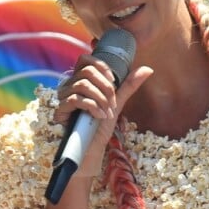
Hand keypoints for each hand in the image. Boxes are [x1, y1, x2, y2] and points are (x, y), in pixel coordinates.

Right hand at [55, 53, 152, 175]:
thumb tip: (148, 69)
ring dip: (101, 99)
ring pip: (82, 85)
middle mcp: (70, 85)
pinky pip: (75, 99)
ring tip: (107, 112)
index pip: (85, 59)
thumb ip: (128, 85)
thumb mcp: (117, 102)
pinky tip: (99, 116)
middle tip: (113, 103)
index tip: (114, 82)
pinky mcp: (60, 110)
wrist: (92, 149)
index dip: (101, 66)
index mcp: (81, 80)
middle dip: (105, 87)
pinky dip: (92, 107)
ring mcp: (63, 97)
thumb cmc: (101, 126)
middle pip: (87, 71)